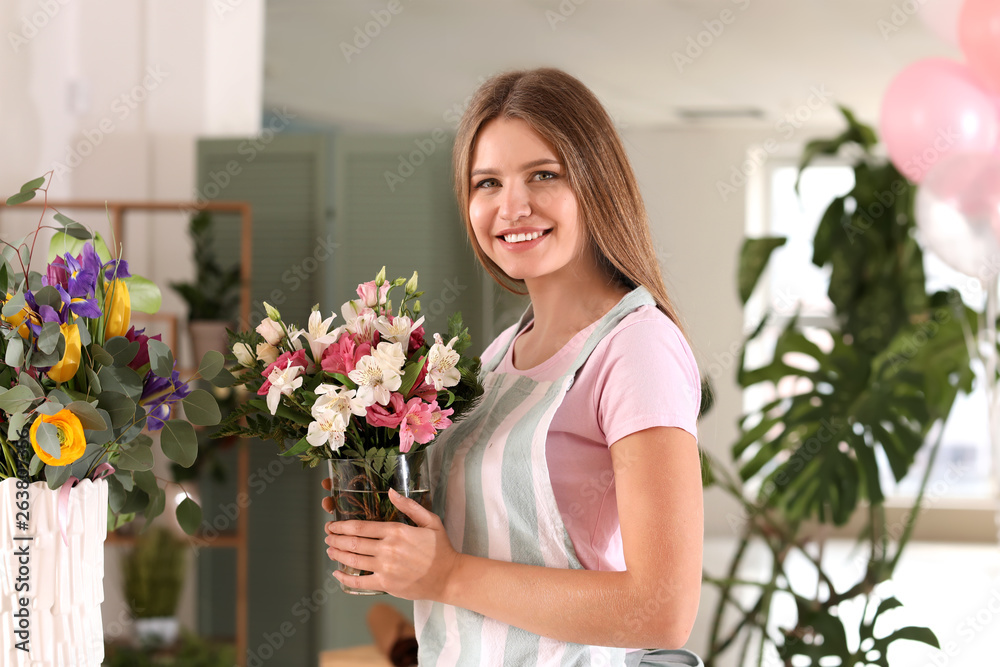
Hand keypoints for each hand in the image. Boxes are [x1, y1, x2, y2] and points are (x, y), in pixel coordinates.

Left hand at [324, 487, 459, 600]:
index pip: (360, 527)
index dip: (342, 526)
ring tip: (329, 550)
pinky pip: (359, 582)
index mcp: (396, 531)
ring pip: (353, 560)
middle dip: (335, 539)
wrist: (448, 576)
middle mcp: (388, 549)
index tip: (333, 525)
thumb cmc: (440, 548)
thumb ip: (409, 505)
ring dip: (337, 555)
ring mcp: (386, 568)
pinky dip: (345, 578)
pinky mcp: (386, 584)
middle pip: (352, 543)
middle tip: (327, 536)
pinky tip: (337, 573)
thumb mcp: (430, 521)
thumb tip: (390, 491)